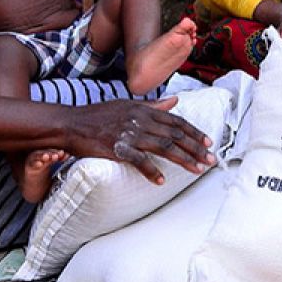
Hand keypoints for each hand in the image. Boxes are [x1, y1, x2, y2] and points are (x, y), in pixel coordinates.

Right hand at [64, 97, 215, 183]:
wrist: (71, 124)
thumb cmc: (99, 115)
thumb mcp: (127, 105)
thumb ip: (153, 105)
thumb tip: (175, 101)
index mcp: (143, 109)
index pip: (175, 121)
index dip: (194, 132)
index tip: (209, 143)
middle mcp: (139, 119)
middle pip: (174, 134)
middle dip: (195, 147)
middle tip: (210, 160)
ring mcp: (128, 133)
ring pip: (163, 146)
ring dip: (182, 159)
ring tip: (197, 169)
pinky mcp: (116, 147)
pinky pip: (138, 160)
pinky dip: (151, 170)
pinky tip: (162, 181)